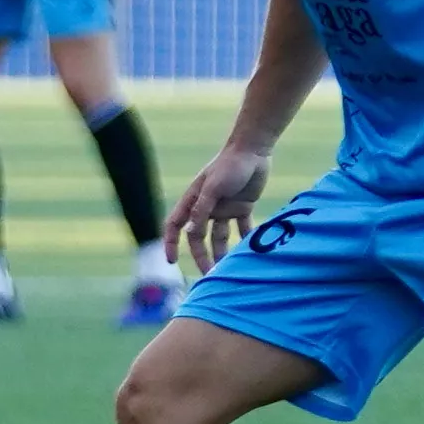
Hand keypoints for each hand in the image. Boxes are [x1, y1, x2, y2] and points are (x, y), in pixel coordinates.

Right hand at [165, 143, 270, 271]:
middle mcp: (206, 207)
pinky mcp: (242, 207)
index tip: (171, 261)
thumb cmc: (229, 165)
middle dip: (202, 255)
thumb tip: (191, 232)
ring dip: (223, 252)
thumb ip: (202, 209)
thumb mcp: (213, 187)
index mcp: (193, 200)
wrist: (253, 149)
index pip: (176, 225)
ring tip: (229, 269)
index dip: (171, 243)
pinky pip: (242, 228)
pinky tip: (250, 254)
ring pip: (220, 236)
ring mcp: (224, 208)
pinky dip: (245, 239)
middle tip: (209, 274)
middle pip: (199, 237)